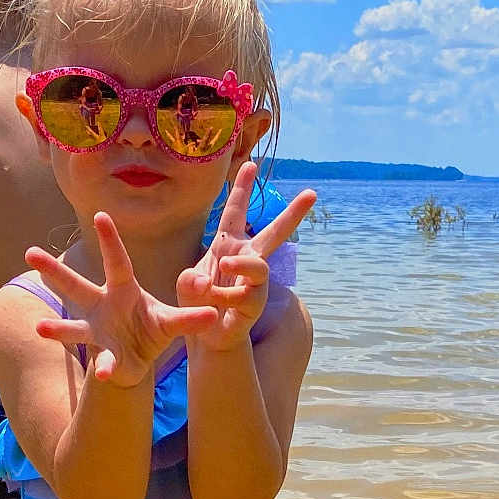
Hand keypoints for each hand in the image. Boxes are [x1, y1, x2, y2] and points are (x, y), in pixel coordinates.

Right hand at [24, 213, 218, 387]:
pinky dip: (107, 368)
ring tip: (40, 328)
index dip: (109, 240)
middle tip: (29, 252)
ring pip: (74, 327)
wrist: (141, 360)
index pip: (116, 261)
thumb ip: (189, 318)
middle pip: (76, 286)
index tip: (100, 215)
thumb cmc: (152, 329)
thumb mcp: (172, 321)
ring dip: (58, 328)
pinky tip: (104, 374)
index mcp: (123, 289)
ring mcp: (98, 332)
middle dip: (54, 271)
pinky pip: (104, 362)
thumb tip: (214, 315)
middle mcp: (103, 306)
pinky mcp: (105, 356)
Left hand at [177, 160, 314, 350]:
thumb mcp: (186, 283)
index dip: (242, 188)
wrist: (205, 334)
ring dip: (240, 265)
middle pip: (273, 233)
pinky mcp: (255, 304)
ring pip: (260, 266)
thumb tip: (204, 283)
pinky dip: (226, 298)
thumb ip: (188, 279)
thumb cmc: (198, 302)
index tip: (251, 163)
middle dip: (292, 214)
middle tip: (312, 194)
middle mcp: (246, 258)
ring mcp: (254, 282)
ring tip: (223, 267)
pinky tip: (216, 303)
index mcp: (227, 244)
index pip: (235, 211)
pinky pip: (246, 296)